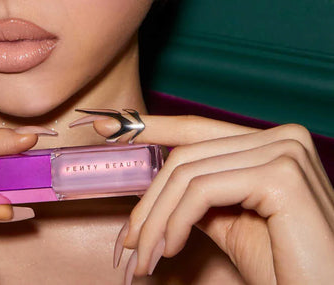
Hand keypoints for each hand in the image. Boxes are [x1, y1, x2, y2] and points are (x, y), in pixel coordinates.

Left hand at [77, 114, 333, 283]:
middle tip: (128, 240)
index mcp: (271, 141)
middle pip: (187, 155)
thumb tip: (158, 181)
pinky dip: (177, 221)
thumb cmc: (283, 267)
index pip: (196, 129)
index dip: (149, 126)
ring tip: (144, 255)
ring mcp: (285, 150)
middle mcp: (282, 136)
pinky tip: (172, 248)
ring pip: (188, 173)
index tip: (107, 125)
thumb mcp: (231, 221)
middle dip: (150, 200)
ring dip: (157, 218)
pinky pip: (203, 191)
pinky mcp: (281, 175)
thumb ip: (200, 192)